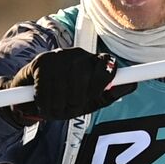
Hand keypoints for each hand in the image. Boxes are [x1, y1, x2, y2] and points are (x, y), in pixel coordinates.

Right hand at [0, 49, 134, 121]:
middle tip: (67, 110)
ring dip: (58, 106)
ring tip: (54, 109)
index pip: (107, 63)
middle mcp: (78, 54)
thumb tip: (134, 84)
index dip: (102, 81)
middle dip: (75, 102)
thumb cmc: (66, 98)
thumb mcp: (91, 100)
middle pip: (84, 78)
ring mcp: (59, 56)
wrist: (30, 96)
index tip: (93, 96)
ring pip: (64, 87)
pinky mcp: (41, 62)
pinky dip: (43, 102)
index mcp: (93, 61)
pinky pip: (46, 89)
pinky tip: (41, 102)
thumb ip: (111, 93)